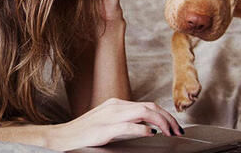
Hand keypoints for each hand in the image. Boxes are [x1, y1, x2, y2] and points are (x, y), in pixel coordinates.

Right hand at [49, 98, 183, 150]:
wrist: (62, 137)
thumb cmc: (85, 133)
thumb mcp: (108, 122)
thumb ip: (126, 120)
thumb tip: (148, 125)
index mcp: (117, 104)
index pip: (148, 105)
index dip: (165, 115)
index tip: (175, 126)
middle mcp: (115, 106)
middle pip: (150, 107)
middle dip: (168, 118)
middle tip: (178, 131)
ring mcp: (109, 116)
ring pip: (143, 112)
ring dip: (161, 122)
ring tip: (170, 133)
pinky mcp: (104, 129)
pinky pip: (127, 126)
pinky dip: (142, 128)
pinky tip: (151, 133)